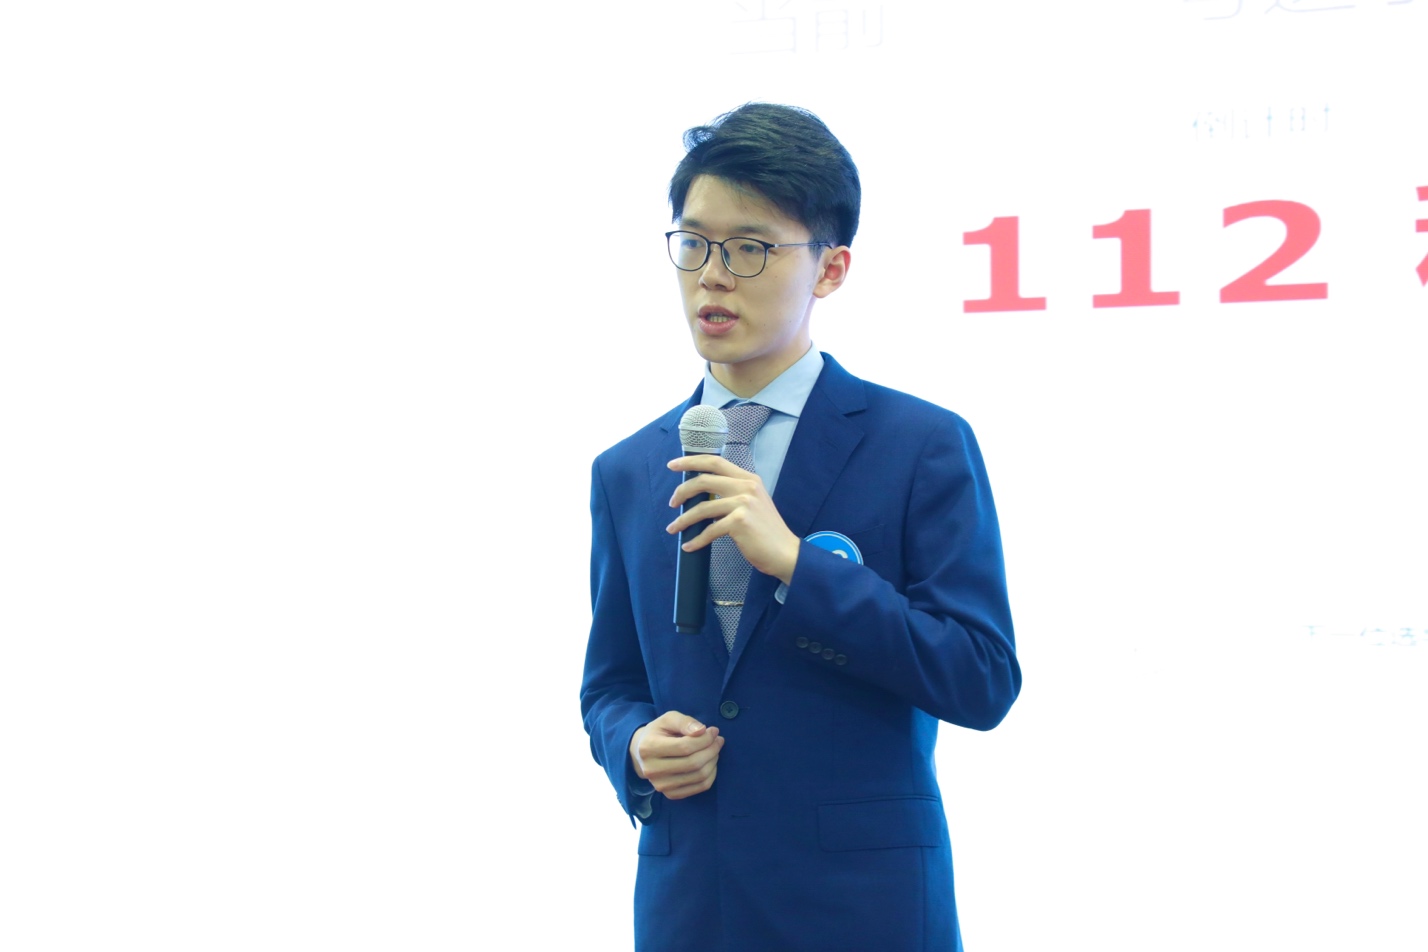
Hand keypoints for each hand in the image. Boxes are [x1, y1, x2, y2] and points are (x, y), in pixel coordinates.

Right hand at [629, 710, 725, 799]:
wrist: (642, 754)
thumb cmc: (658, 733)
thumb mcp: (668, 719)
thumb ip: (684, 722)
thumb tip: (702, 730)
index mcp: (649, 748)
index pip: (685, 746)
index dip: (705, 739)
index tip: (714, 731)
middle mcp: (652, 770)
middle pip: (693, 763)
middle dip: (712, 750)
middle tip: (718, 740)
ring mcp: (661, 785)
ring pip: (699, 776)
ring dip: (713, 761)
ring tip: (714, 750)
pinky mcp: (670, 794)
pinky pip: (700, 787)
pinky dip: (711, 774)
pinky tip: (710, 763)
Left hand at [666, 454, 800, 584]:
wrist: (785, 553)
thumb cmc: (765, 532)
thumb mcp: (752, 504)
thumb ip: (732, 493)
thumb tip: (701, 494)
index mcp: (748, 479)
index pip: (715, 462)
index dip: (691, 461)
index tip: (673, 465)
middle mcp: (747, 486)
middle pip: (704, 480)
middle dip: (682, 491)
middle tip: (672, 503)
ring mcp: (744, 503)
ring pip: (702, 508)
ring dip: (683, 520)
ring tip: (673, 528)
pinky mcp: (740, 522)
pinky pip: (709, 530)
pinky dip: (696, 540)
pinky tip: (689, 546)